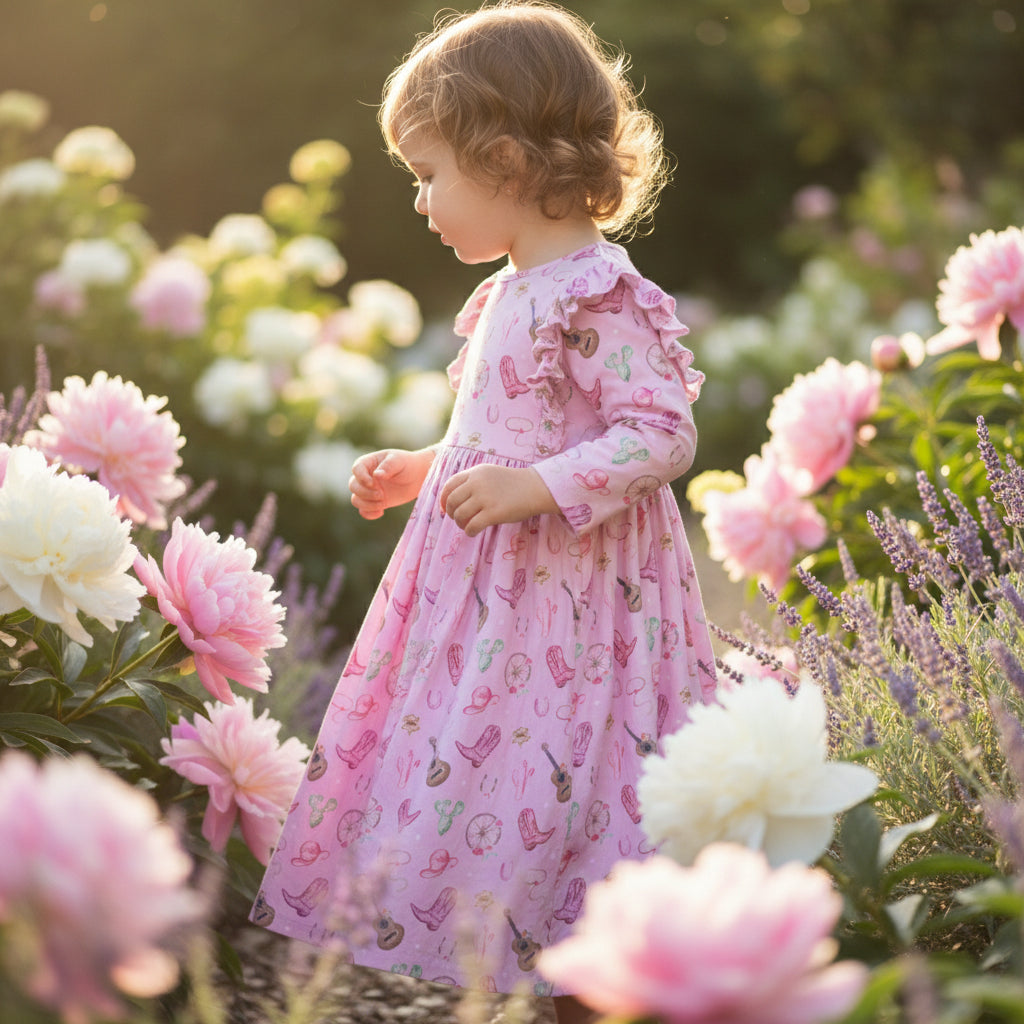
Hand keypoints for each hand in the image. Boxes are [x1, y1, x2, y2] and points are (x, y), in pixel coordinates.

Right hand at [350, 448, 434, 519]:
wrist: (417, 476)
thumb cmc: (407, 464)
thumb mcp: (399, 461)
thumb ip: (388, 466)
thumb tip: (377, 475)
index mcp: (368, 463)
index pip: (356, 469)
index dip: (361, 478)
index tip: (374, 484)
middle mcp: (365, 477)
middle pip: (353, 486)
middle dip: (365, 493)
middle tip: (382, 495)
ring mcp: (369, 490)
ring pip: (356, 500)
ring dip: (366, 504)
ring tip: (382, 503)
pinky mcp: (374, 502)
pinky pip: (363, 511)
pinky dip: (369, 514)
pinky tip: (381, 512)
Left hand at [439, 465, 556, 536]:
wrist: (535, 488)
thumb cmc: (513, 484)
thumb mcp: (490, 474)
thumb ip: (473, 482)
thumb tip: (454, 500)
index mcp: (475, 473)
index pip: (449, 485)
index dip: (444, 499)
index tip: (446, 509)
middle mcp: (477, 483)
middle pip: (452, 501)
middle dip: (451, 513)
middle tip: (458, 519)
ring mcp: (485, 498)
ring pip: (460, 515)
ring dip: (460, 524)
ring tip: (467, 526)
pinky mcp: (494, 513)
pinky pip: (472, 526)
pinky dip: (469, 531)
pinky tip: (474, 532)